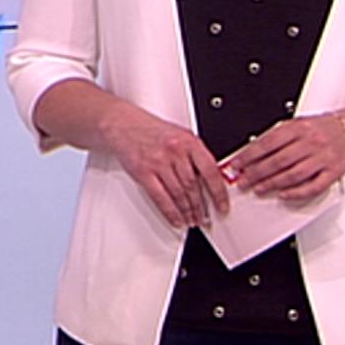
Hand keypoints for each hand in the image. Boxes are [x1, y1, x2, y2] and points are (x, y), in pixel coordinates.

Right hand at [99, 104, 230, 228]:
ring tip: (192, 220)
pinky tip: (176, 219)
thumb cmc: (151, 130)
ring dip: (187, 212)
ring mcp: (158, 162)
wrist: (122, 124)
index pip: (210, 171)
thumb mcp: (179, 136)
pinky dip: (170, 212)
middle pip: (193, 186)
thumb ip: (195, 155)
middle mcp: (175, 151)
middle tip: (206, 218)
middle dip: (201, 207)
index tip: (222, 206)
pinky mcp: (143, 172)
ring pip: (178, 194)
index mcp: (189, 141)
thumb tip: (209, 179)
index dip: (218, 193)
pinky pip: (160, 198)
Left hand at [228, 115, 344, 201]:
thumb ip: (275, 138)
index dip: (248, 156)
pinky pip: (314, 186)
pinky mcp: (333, 173)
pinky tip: (283, 195)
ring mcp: (323, 158)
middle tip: (243, 181)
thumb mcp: (295, 125)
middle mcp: (311, 142)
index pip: (267, 143)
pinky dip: (297, 192)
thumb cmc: (319, 129)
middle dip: (256, 173)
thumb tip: (250, 153)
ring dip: (272, 184)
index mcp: (298, 128)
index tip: (236, 165)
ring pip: (293, 175)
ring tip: (258, 188)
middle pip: (278, 161)